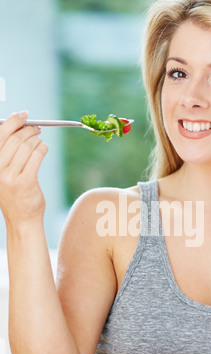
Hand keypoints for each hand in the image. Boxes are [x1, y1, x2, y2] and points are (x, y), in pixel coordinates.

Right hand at [0, 112, 48, 227]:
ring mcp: (10, 177)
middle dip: (28, 130)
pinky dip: (42, 148)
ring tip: (39, 140)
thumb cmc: (14, 194)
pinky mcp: (25, 182)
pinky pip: (37, 156)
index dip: (13, 121)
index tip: (23, 114)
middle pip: (15, 139)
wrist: (22, 220)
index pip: (0, 135)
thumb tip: (18, 126)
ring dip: (36, 139)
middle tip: (37, 128)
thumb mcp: (3, 173)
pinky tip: (44, 148)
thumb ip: (7, 153)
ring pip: (27, 147)